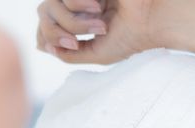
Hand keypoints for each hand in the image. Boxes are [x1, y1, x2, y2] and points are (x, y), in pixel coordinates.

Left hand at [35, 0, 164, 64]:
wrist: (151, 19)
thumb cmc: (131, 38)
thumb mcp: (97, 55)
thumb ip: (70, 55)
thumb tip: (44, 48)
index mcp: (80, 20)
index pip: (46, 23)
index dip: (45, 34)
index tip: (67, 46)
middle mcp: (78, 3)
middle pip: (43, 14)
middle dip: (56, 32)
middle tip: (76, 42)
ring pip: (51, 5)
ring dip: (72, 22)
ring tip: (99, 25)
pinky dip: (78, 5)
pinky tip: (99, 9)